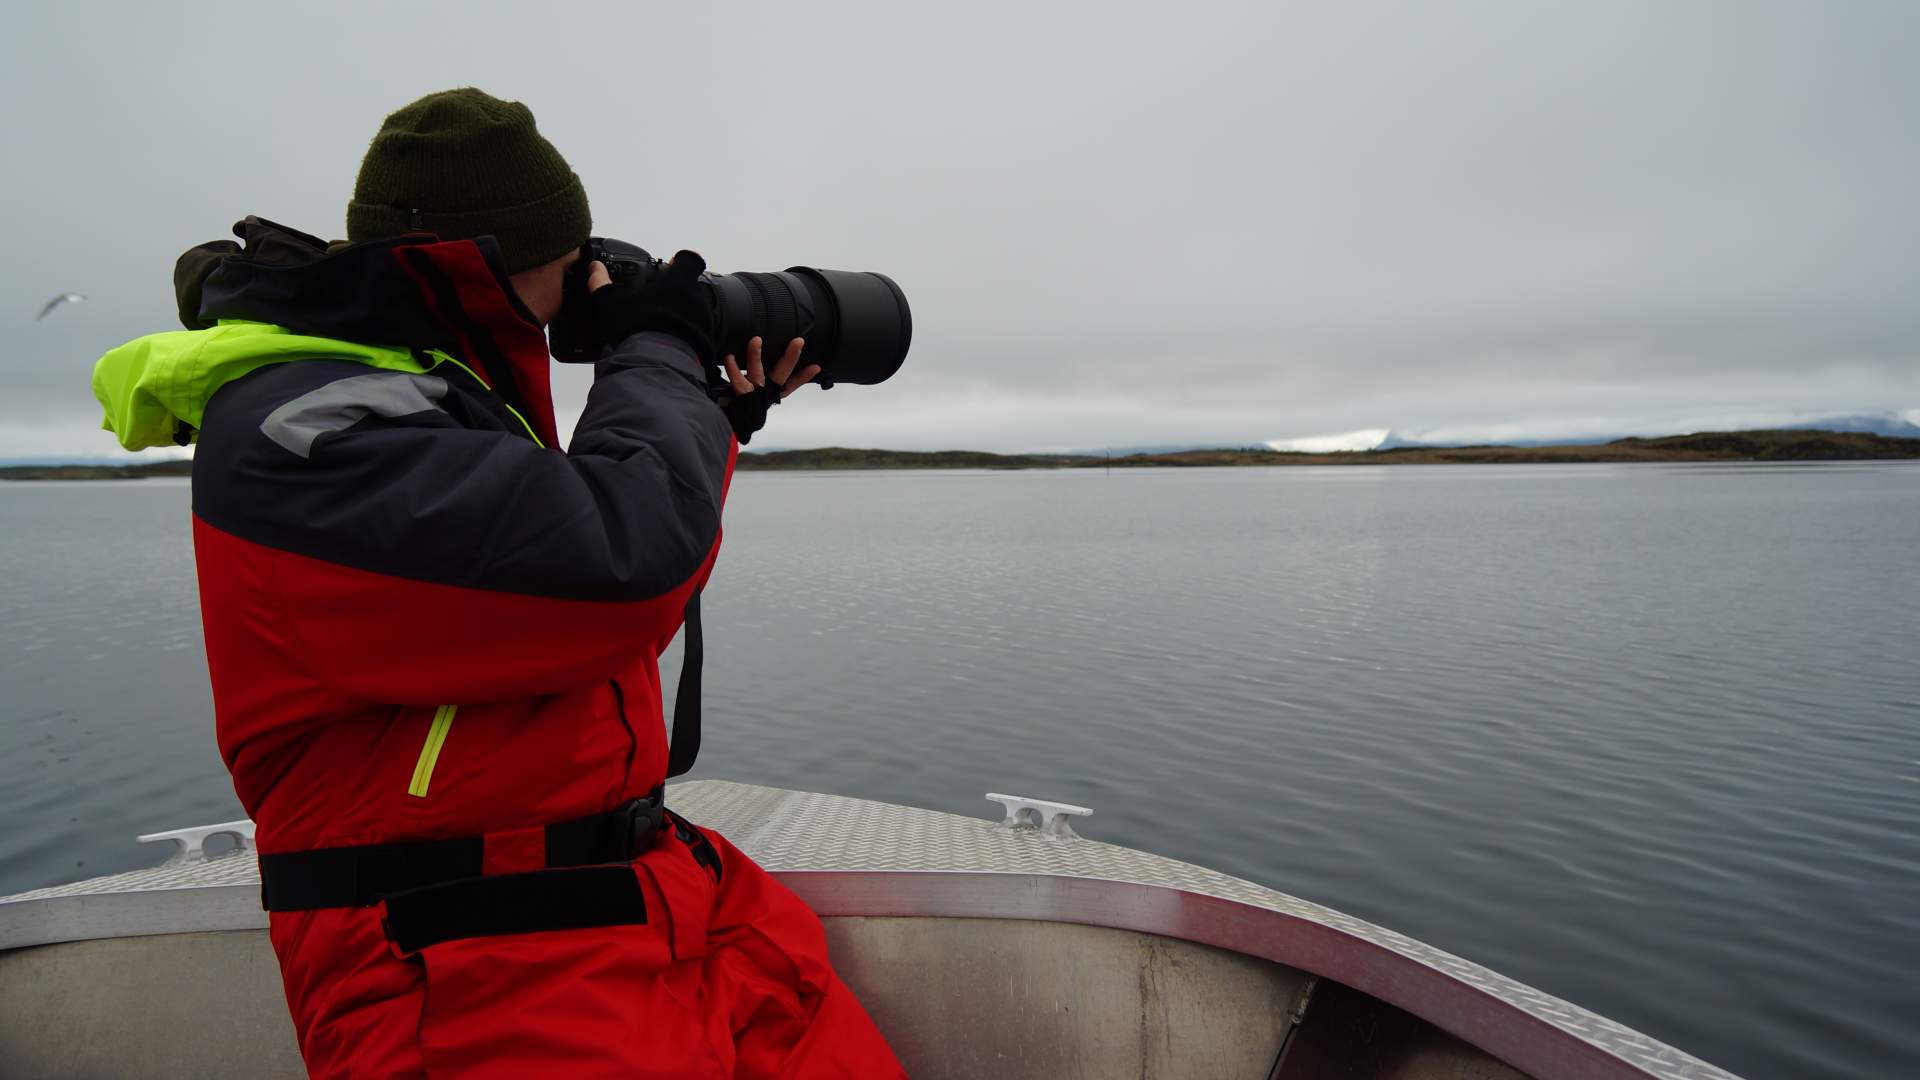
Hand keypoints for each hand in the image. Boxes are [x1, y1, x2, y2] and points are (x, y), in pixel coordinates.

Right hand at [583, 251, 719, 363]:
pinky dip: (689, 336)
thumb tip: (594, 268)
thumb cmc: (636, 327)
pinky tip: (670, 343)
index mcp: (678, 280)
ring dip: (684, 316)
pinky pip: (701, 334)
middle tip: (659, 303)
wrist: (658, 364)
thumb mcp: (611, 302)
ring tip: (662, 327)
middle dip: (679, 293)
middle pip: (692, 287)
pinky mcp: (708, 341)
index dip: (683, 261)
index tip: (675, 264)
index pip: (690, 259)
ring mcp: (705, 320)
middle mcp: (696, 297)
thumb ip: (601, 283)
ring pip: (697, 311)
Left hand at [717, 336, 820, 444]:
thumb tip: (772, 359)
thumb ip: (758, 378)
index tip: (816, 367)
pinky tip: (729, 357)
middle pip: (781, 375)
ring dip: (755, 356)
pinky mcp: (739, 397)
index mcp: (771, 394)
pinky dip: (733, 369)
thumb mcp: (752, 392)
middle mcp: (765, 394)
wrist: (725, 427)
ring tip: (756, 340)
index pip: (792, 384)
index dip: (804, 376)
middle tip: (798, 342)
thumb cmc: (739, 406)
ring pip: (756, 373)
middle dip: (790, 358)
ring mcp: (753, 396)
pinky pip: (736, 381)